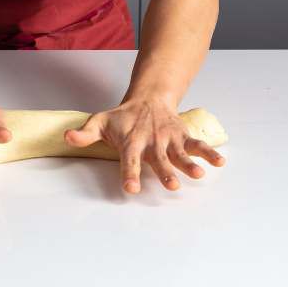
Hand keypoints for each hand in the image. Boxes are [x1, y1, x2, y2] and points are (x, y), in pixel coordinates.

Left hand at [64, 94, 224, 194]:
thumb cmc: (123, 117)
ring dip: (190, 164)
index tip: (131, 188)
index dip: (130, 173)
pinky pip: (198, 145)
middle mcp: (152, 142)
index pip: (129, 160)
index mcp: (132, 142)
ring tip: (198, 175)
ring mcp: (170, 140)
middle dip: (165, 173)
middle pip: (159, 160)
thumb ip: (85, 133)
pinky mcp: (183, 137)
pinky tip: (220, 163)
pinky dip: (209, 153)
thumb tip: (67, 137)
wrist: (150, 98)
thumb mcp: (100, 122)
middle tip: (171, 186)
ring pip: (181, 153)